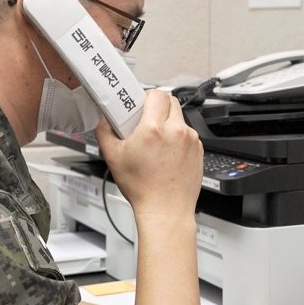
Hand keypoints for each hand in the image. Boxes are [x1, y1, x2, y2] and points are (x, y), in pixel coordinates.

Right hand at [95, 89, 202, 218]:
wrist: (166, 210)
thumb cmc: (143, 188)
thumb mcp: (113, 157)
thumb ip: (104, 131)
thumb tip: (105, 119)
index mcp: (154, 129)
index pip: (156, 94)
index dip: (146, 96)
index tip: (139, 106)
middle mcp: (176, 131)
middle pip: (170, 101)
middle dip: (157, 107)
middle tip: (146, 121)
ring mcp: (191, 140)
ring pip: (179, 118)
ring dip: (168, 123)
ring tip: (155, 142)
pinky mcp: (199, 150)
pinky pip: (188, 134)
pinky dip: (178, 138)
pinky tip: (167, 154)